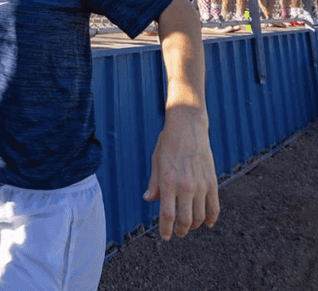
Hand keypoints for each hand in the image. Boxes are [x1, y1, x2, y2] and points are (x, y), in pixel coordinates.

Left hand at [143, 107, 219, 239]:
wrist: (188, 128)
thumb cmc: (168, 144)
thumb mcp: (156, 162)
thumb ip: (154, 184)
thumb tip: (148, 200)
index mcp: (168, 182)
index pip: (167, 215)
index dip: (166, 229)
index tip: (165, 236)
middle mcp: (185, 186)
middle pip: (185, 220)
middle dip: (181, 231)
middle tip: (177, 233)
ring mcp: (201, 185)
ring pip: (200, 217)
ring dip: (195, 225)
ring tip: (189, 226)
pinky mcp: (212, 182)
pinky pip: (214, 207)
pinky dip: (211, 219)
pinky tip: (207, 223)